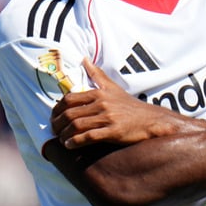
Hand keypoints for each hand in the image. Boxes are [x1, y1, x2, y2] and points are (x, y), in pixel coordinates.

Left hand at [51, 58, 181, 148]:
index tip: (54, 117)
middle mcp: (102, 104)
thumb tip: (84, 59)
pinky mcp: (113, 132)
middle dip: (58, 124)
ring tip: (62, 139)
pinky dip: (76, 142)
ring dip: (65, 134)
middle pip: (70, 114)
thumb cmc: (130, 106)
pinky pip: (88, 137)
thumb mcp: (113, 87)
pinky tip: (70, 145)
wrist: (151, 120)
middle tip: (55, 130)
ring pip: (77, 126)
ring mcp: (108, 118)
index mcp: (99, 93)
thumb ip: (97, 74)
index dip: (57, 109)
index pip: (69, 99)